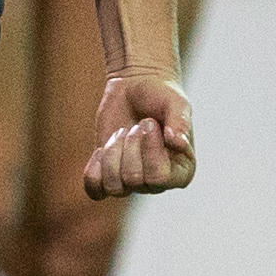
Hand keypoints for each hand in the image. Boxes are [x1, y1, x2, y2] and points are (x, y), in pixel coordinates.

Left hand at [81, 70, 195, 200]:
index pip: (159, 179)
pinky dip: (94, 170)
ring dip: (112, 154)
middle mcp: (158, 182)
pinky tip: (101, 149)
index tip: (150, 123)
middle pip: (134, 180)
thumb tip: (176, 141)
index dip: (149, 151)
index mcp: (181, 171)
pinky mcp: (109, 175)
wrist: (136, 85)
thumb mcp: (176, 103)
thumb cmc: (161, 95)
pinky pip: (96, 190)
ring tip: (120, 133)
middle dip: (130, 145)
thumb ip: (180, 122)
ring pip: (113, 187)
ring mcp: (132, 181)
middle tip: (136, 125)